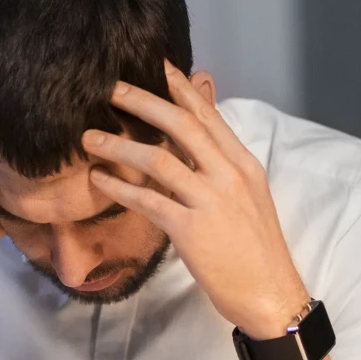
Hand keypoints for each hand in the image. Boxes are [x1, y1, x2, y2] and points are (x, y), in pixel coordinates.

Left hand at [81, 60, 307, 339]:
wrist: (270, 294)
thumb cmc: (256, 251)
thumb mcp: (247, 197)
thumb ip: (221, 166)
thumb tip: (200, 142)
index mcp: (243, 164)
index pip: (208, 116)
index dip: (180, 88)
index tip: (155, 65)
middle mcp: (229, 175)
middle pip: (181, 125)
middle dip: (143, 102)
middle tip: (111, 89)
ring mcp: (211, 201)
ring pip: (159, 159)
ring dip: (120, 145)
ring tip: (90, 139)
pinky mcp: (191, 230)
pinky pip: (148, 200)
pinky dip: (119, 188)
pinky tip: (99, 180)